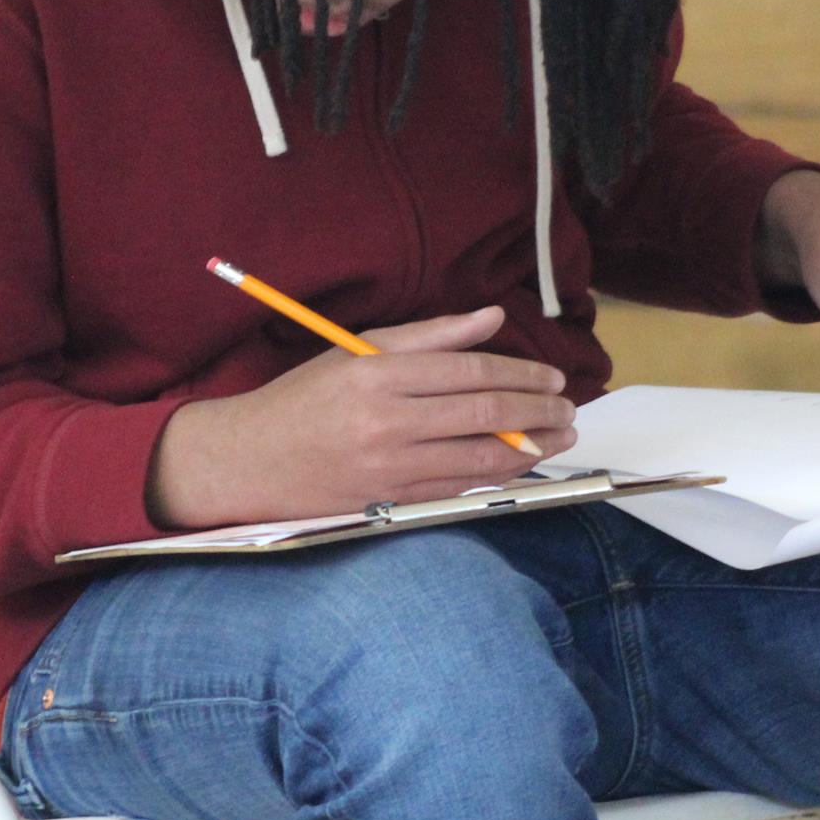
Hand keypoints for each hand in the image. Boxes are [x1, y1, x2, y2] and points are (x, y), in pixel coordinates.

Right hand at [145, 307, 578, 528]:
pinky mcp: (390, 501)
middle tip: (568, 406)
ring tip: (560, 436)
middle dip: (539, 410)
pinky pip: (459, 487)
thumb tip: (490, 318)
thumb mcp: (358, 352)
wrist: (251, 462)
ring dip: (531, 448)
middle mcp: (386, 421)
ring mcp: (389, 467)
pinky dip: (497, 476)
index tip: (552, 375)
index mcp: (378, 375)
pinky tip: (520, 463)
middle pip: (484, 413)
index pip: (470, 371)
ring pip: (480, 457)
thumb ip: (430, 335)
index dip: (522, 372)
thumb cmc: (305, 399)